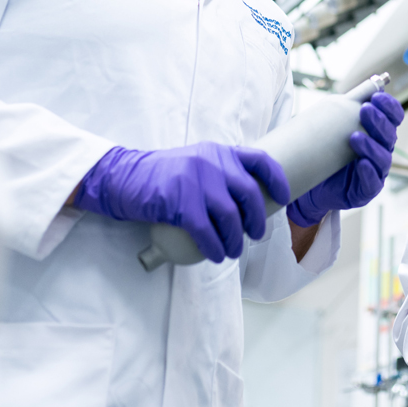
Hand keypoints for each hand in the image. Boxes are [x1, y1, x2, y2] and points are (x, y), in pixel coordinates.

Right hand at [74, 143, 289, 262]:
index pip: (260, 159)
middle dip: (257, 219)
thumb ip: (220, 171)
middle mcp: (212, 162)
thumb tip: (248, 198)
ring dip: (235, 240)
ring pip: (230, 216)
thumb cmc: (163, 175)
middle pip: (249, 194)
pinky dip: (215, 247)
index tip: (284, 198)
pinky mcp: (179, 202)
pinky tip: (216, 255)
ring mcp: (196, 180)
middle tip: (255, 235)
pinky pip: (206, 231)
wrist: (123, 177)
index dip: (277, 179)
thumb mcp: (197, 162)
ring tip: (233, 251)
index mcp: (219, 151)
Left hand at [287, 92, 403, 226]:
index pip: (394, 117)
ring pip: (382, 158)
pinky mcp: (367, 190)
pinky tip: (361, 163)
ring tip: (355, 137)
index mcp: (380, 133)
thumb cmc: (327, 150)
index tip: (376, 95)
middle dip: (379, 122)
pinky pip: (373, 182)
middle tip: (364, 110)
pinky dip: (368, 172)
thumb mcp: (338, 125)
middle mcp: (382, 150)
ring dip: (371, 146)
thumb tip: (368, 85)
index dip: (389, 106)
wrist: (312, 182)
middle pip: (389, 135)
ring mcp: (376, 171)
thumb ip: (352, 108)